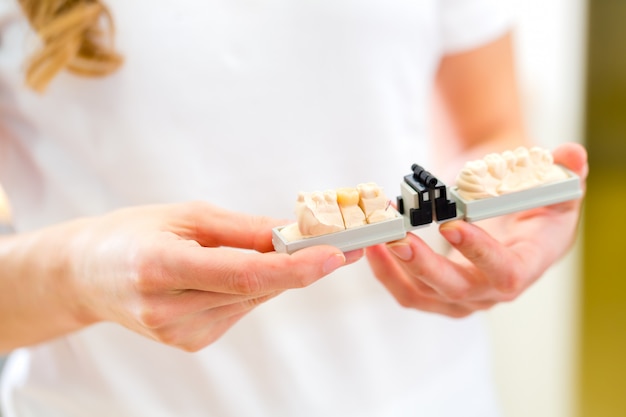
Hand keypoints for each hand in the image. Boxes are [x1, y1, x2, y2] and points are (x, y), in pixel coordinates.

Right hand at [62, 202, 357, 350]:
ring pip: (253, 300)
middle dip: (301, 265)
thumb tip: (294, 233)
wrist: (89, 273)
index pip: (243, 274)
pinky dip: (253, 287)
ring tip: (285, 247)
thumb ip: (243, 229)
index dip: (295, 267)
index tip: (335, 254)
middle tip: (340, 242)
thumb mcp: (186, 215)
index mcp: (160, 267)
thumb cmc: (133, 233)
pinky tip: (237, 270)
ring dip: (278, 274)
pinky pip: (240, 309)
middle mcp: (168, 310)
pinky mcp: (189, 343)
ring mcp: (178, 333)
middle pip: (256, 289)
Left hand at [365, 143, 587, 317]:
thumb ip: (564, 172)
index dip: (479, 253)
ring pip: (423, 295)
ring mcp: (463, 295)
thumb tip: (571, 155)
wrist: (507, 210)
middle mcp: (494, 288)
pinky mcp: (436, 291)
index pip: (506, 271)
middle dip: (425, 265)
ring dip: (394, 267)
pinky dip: (385, 271)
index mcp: (528, 263)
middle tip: (399, 237)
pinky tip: (372, 245)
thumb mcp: (553, 184)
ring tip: (375, 236)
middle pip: (457, 289)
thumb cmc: (530, 199)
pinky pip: (406, 291)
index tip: (451, 225)